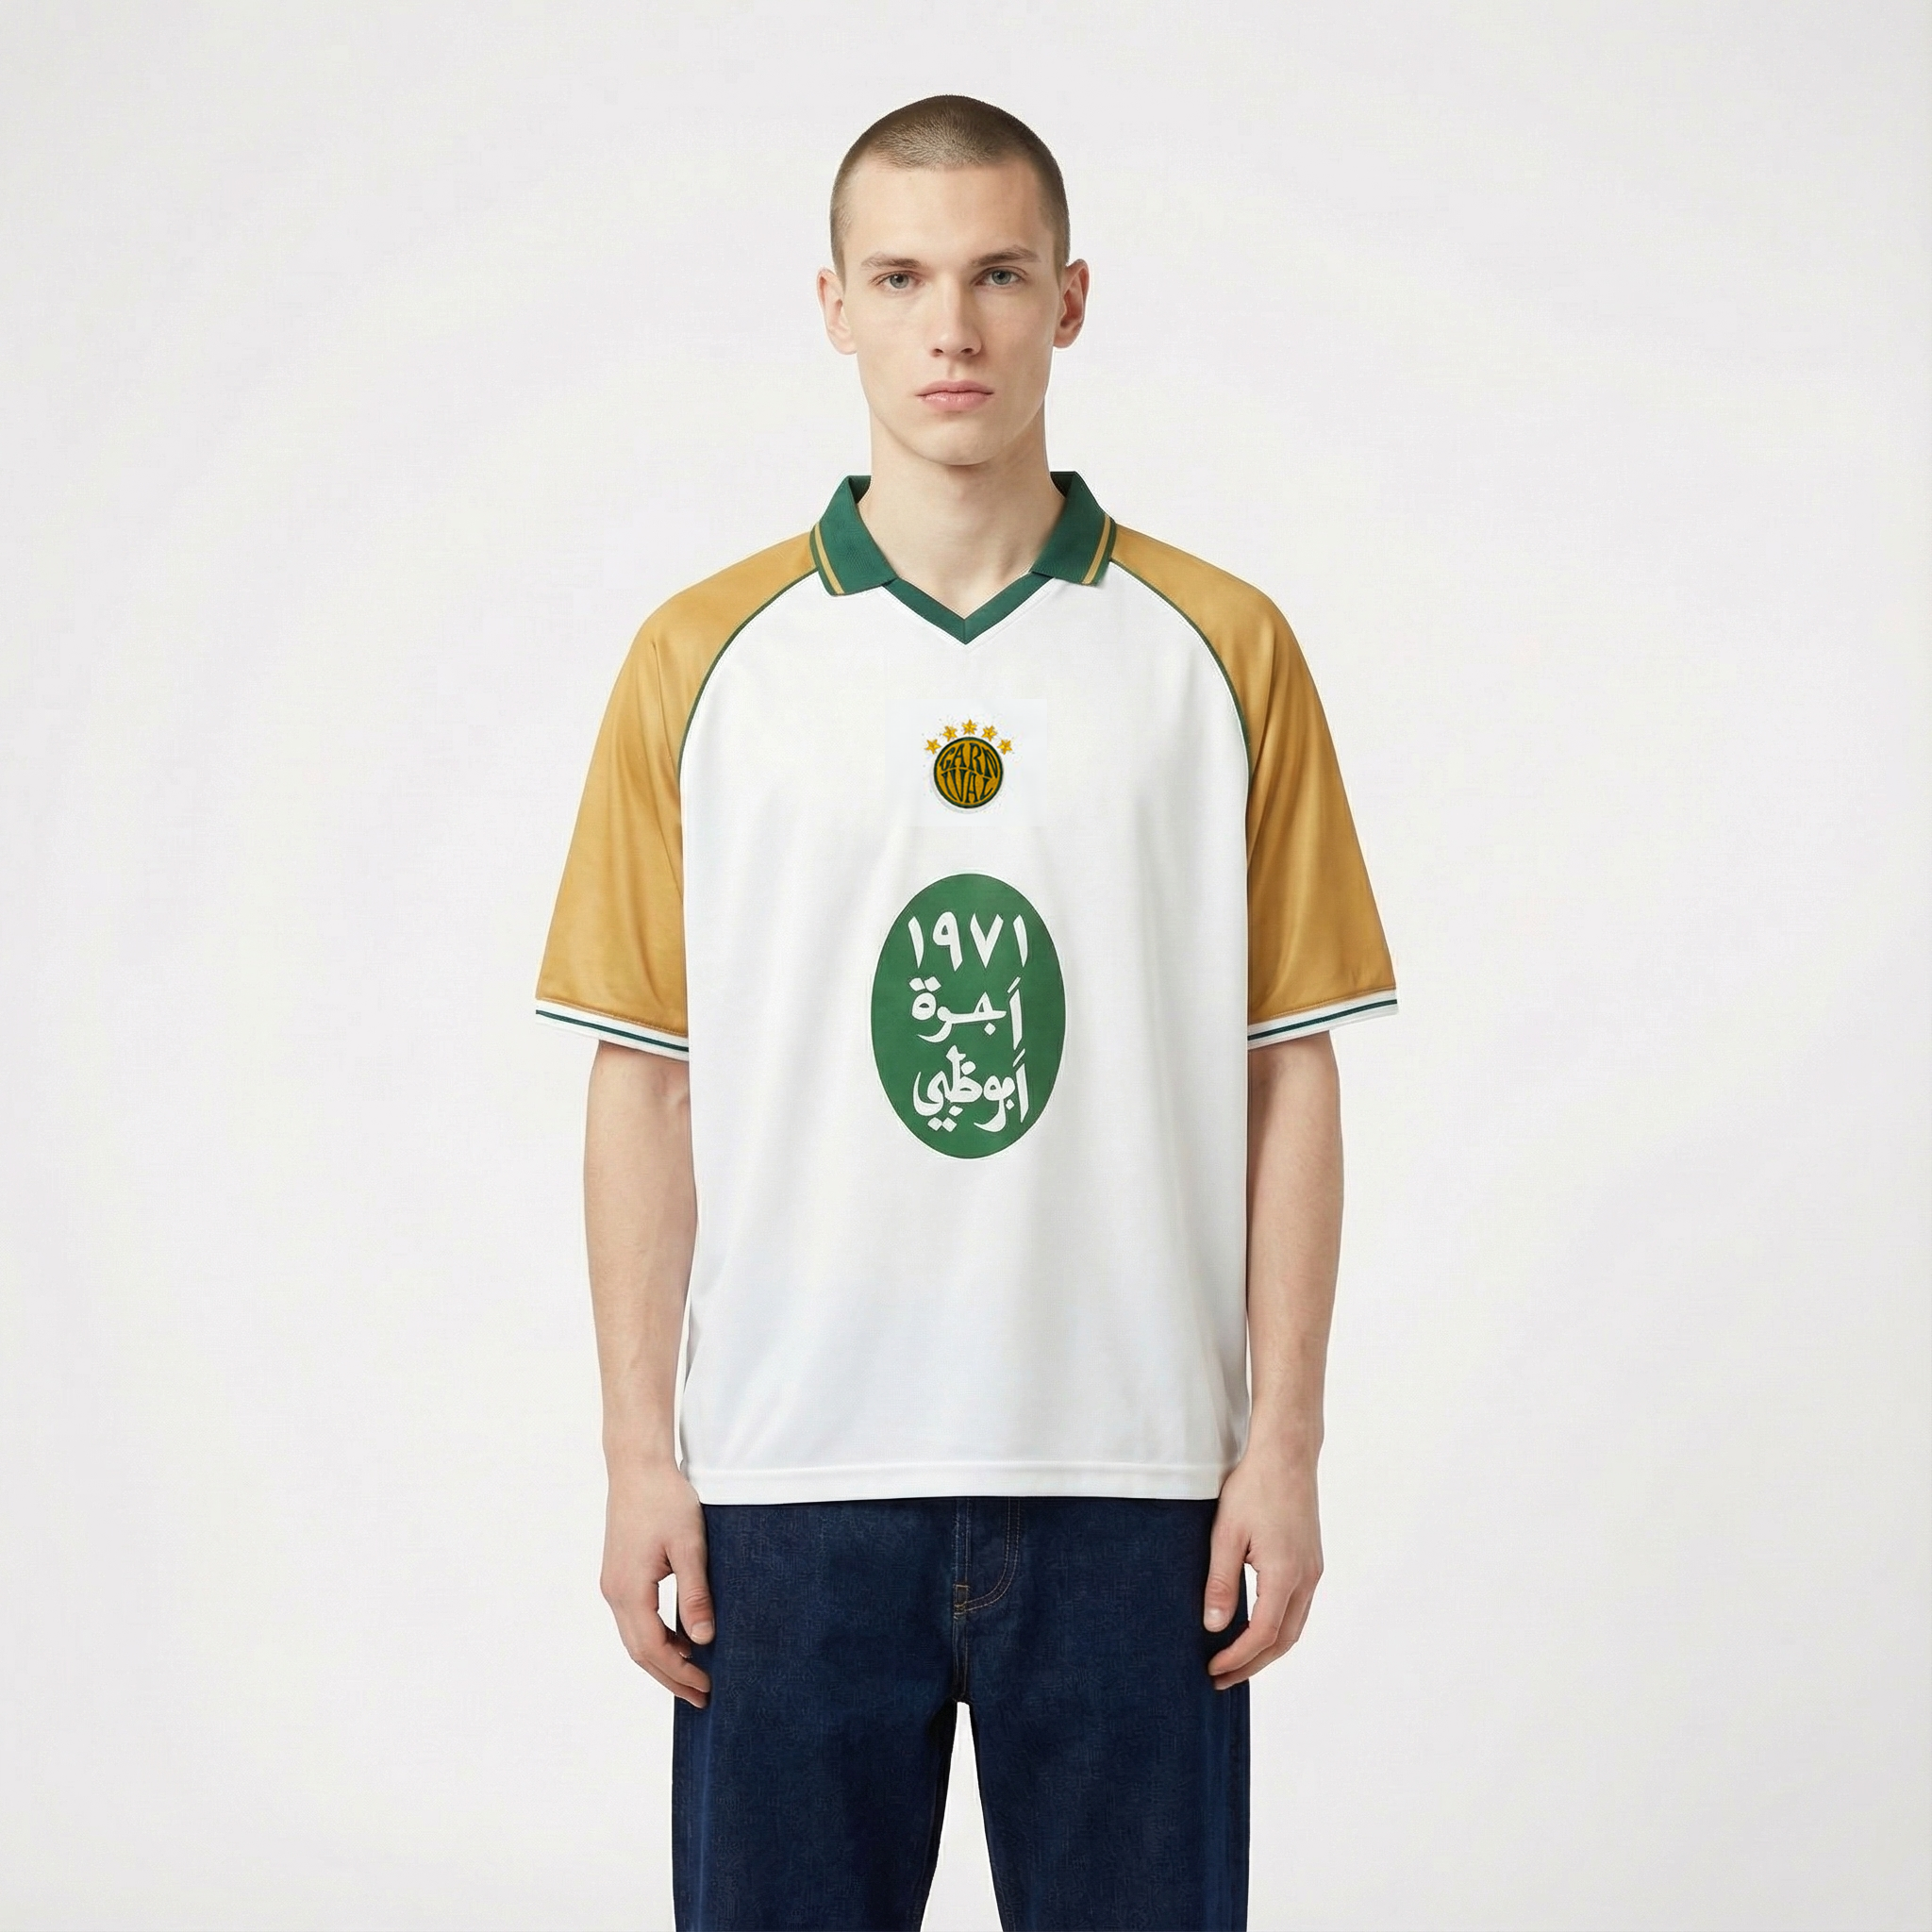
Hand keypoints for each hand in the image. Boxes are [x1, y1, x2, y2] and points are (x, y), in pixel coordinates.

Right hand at [600, 1460, 714, 1706]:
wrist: (637, 1467)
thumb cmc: (666, 1500)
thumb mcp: (690, 1546)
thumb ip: (695, 1594)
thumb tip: (703, 1640)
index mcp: (629, 1590)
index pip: (653, 1649)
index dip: (679, 1673)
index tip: (706, 1687)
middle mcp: (614, 1593)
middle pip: (640, 1652)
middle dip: (670, 1677)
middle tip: (702, 1696)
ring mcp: (612, 1584)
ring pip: (634, 1637)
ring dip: (662, 1659)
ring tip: (693, 1674)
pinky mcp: (618, 1574)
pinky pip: (634, 1619)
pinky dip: (654, 1637)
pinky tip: (678, 1639)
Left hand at [1202, 1445, 1322, 1689]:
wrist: (1286, 1454)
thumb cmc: (1254, 1487)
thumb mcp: (1226, 1534)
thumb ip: (1221, 1582)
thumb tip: (1214, 1626)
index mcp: (1285, 1575)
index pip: (1263, 1634)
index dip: (1238, 1657)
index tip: (1213, 1669)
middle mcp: (1306, 1578)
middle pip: (1284, 1640)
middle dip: (1253, 1664)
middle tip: (1222, 1678)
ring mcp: (1313, 1569)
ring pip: (1295, 1626)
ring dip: (1268, 1648)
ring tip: (1237, 1660)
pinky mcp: (1311, 1559)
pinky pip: (1298, 1607)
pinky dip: (1279, 1627)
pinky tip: (1257, 1625)